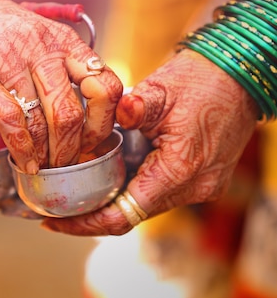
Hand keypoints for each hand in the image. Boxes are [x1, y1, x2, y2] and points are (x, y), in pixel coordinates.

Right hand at [0, 0, 122, 172]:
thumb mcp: (42, 34)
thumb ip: (68, 65)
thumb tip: (92, 111)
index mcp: (64, 41)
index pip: (105, 86)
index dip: (103, 123)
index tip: (92, 141)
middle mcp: (42, 49)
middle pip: (71, 113)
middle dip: (71, 149)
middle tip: (65, 163)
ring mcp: (8, 62)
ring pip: (41, 122)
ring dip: (46, 155)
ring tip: (45, 167)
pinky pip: (9, 121)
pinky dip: (21, 149)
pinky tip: (24, 161)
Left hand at [42, 49, 258, 235]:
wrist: (241, 74)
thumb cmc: (203, 78)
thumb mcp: (159, 89)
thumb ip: (128, 109)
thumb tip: (100, 119)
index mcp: (179, 170)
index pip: (123, 215)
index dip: (85, 223)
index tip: (55, 220)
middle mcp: (194, 188)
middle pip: (132, 215)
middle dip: (93, 213)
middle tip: (58, 205)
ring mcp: (201, 187)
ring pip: (145, 205)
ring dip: (114, 199)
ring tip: (78, 188)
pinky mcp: (202, 180)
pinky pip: (160, 193)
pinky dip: (133, 187)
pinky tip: (111, 174)